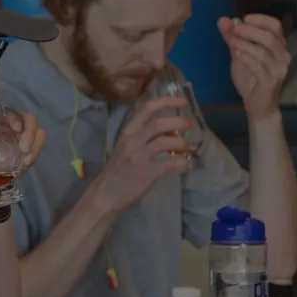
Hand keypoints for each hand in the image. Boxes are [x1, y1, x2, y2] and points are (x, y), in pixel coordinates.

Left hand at [0, 109, 45, 198]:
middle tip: (24, 149)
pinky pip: (38, 145)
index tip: (15, 129)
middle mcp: (10, 128)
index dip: (14, 117)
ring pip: (37, 130)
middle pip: (27, 118)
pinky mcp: (28, 151)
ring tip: (26, 159)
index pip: (7, 112)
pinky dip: (36, 151)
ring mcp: (21, 139)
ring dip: (35, 142)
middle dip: (29, 130)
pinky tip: (26, 163)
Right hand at [93, 97, 191, 214]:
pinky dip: (182, 162)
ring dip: (181, 143)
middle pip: (158, 123)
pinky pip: (170, 164)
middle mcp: (132, 141)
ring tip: (188, 147)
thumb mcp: (126, 147)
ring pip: (165, 142)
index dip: (167, 102)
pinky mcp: (146, 173)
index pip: (147, 109)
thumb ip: (144, 136)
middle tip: (190, 125)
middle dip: (178, 122)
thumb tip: (171, 131)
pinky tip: (186, 164)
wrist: (105, 194)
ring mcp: (139, 157)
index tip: (182, 102)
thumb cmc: (118, 170)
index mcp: (127, 132)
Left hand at [218, 14, 290, 119]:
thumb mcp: (238, 53)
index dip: (260, 20)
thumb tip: (222, 20)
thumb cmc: (251, 77)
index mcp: (277, 46)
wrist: (257, 104)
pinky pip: (258, 68)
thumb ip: (232, 37)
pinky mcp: (271, 82)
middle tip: (234, 30)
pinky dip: (246, 59)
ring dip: (245, 45)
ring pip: (263, 52)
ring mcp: (278, 70)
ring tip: (232, 43)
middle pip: (270, 38)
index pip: (275, 26)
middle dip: (250, 31)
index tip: (243, 18)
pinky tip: (236, 55)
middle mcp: (282, 56)